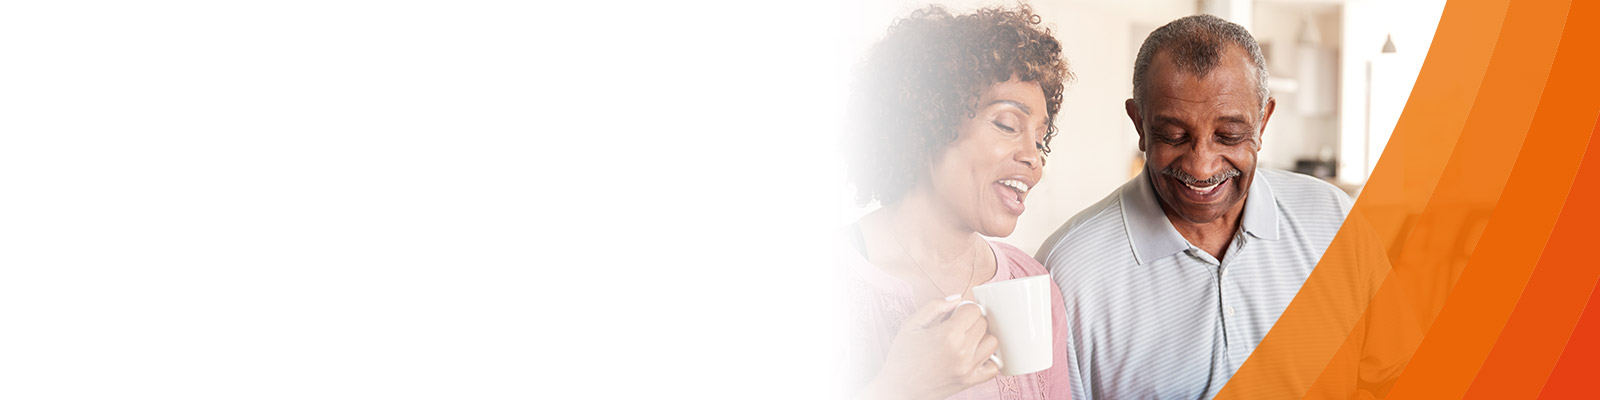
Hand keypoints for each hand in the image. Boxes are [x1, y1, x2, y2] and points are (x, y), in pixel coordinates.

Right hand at [860, 297, 1000, 399]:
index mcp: (947, 334)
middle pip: (983, 324)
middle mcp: (962, 351)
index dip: (964, 309)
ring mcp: (968, 368)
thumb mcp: (911, 325)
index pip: (974, 310)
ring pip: (992, 343)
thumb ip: (934, 307)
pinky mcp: (970, 381)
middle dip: (971, 321)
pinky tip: (975, 356)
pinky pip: (994, 367)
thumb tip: (957, 299)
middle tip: (957, 327)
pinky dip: (988, 360)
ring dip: (982, 338)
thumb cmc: (903, 357)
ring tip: (966, 340)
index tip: (956, 314)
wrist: (899, 388)